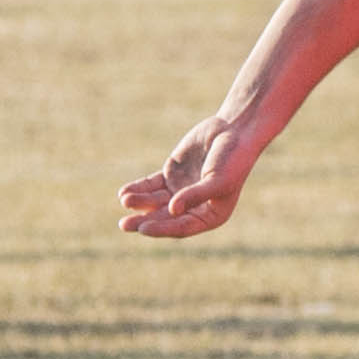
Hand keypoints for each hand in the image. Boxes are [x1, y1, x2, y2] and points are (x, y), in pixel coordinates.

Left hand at [121, 112, 269, 237]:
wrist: (234, 131)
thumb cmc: (233, 159)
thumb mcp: (218, 180)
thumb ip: (196, 195)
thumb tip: (172, 210)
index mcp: (211, 215)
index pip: (183, 227)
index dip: (162, 228)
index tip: (143, 228)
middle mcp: (194, 207)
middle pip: (165, 218)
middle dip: (145, 220)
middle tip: (124, 224)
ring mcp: (180, 191)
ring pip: (155, 202)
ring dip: (140, 203)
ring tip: (125, 200)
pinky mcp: (170, 175)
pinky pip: (150, 186)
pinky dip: (138, 189)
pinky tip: (124, 193)